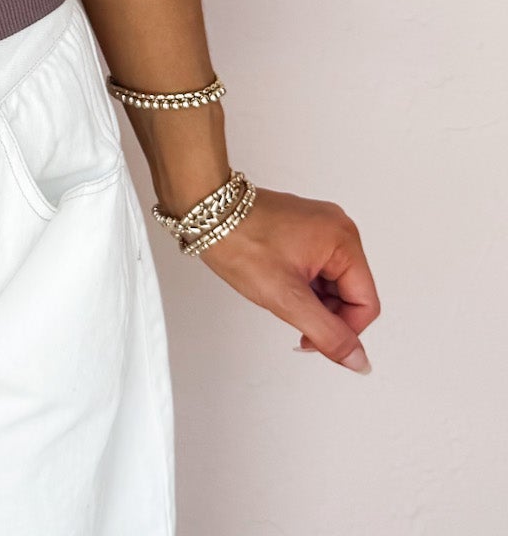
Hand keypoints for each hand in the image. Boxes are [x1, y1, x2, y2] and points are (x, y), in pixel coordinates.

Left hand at [192, 183, 379, 371]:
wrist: (206, 211)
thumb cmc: (240, 241)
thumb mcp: (287, 298)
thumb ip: (328, 334)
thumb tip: (358, 360)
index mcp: (344, 239)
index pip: (365, 304)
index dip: (343, 330)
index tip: (311, 338)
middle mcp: (337, 228)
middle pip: (350, 294)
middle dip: (324, 314)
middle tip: (291, 315)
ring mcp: (319, 227)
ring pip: (331, 285)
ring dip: (310, 301)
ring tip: (279, 292)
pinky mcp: (303, 230)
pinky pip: (316, 270)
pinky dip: (301, 286)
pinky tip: (278, 283)